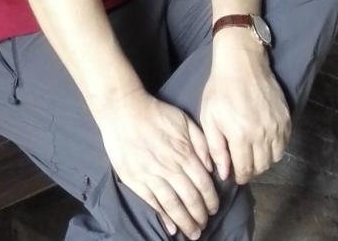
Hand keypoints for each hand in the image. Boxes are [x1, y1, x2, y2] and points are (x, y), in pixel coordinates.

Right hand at [96, 90, 218, 238]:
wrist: (123, 110)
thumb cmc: (155, 113)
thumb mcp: (184, 120)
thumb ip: (201, 142)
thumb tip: (211, 167)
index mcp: (184, 153)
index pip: (203, 184)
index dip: (211, 200)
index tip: (214, 209)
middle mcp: (170, 167)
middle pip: (190, 198)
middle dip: (200, 215)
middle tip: (204, 225)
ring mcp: (151, 175)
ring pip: (173, 205)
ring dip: (185, 222)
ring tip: (192, 233)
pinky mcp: (135, 180)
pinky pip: (153, 203)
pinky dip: (164, 217)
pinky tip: (171, 228)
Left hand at [199, 31, 290, 183]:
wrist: (242, 63)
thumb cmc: (220, 88)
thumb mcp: (208, 117)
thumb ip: (216, 148)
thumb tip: (224, 173)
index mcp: (241, 135)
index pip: (245, 170)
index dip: (239, 176)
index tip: (234, 175)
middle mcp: (262, 134)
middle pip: (261, 167)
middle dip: (251, 170)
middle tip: (242, 164)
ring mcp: (277, 127)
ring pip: (274, 158)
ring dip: (264, 161)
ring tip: (252, 154)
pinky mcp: (286, 119)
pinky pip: (284, 144)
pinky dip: (275, 149)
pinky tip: (264, 142)